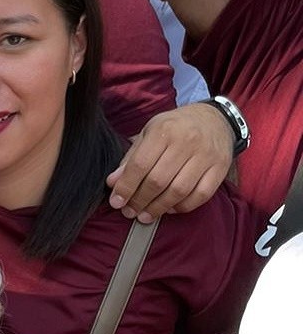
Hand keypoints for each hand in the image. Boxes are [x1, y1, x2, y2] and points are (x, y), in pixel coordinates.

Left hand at [106, 101, 232, 221]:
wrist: (213, 118)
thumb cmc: (174, 127)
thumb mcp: (148, 133)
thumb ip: (131, 158)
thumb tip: (113, 183)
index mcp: (164, 131)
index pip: (140, 164)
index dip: (126, 187)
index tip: (116, 202)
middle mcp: (187, 142)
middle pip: (158, 180)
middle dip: (140, 200)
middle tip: (129, 212)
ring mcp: (206, 156)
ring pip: (179, 191)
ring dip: (159, 208)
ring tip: (145, 215)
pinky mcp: (220, 168)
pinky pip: (201, 195)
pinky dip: (183, 206)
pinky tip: (169, 209)